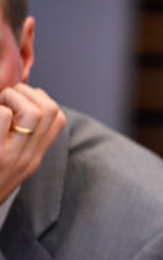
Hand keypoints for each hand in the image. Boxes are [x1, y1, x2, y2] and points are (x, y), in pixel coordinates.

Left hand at [0, 84, 65, 202]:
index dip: (41, 100)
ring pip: (32, 111)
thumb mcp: (5, 166)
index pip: (58, 119)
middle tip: (3, 100)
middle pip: (50, 110)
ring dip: (10, 97)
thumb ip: (14, 142)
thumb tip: (13, 108)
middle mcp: (28, 157)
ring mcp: (12, 155)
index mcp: (32, 158)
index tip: (19, 102)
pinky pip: (3, 114)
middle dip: (26, 93)